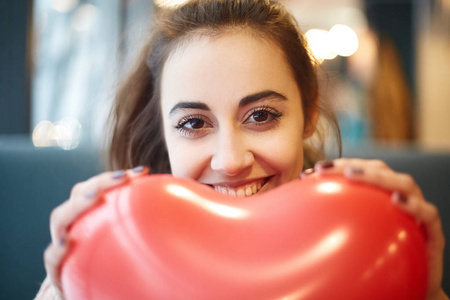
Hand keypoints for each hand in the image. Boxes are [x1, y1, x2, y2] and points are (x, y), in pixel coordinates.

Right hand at [43, 166, 148, 297]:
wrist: (98, 296)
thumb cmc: (118, 268)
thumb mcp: (135, 247)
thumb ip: (149, 227)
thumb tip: (184, 207)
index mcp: (94, 215)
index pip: (102, 187)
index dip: (118, 176)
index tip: (142, 171)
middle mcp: (77, 225)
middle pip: (80, 195)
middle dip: (99, 182)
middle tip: (122, 177)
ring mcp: (63, 244)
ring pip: (60, 219)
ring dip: (76, 205)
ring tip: (94, 197)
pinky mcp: (58, 270)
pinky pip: (52, 259)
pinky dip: (56, 250)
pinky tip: (67, 244)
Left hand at [303, 158, 446, 299]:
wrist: (407, 291)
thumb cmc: (376, 263)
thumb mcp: (351, 242)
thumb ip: (332, 224)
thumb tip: (296, 212)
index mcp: (380, 197)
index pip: (359, 171)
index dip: (337, 166)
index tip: (311, 171)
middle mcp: (399, 198)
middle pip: (379, 170)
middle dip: (350, 164)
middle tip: (324, 168)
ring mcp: (417, 212)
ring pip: (403, 183)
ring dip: (378, 176)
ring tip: (352, 174)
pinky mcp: (433, 232)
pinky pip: (427, 214)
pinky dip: (414, 205)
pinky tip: (396, 201)